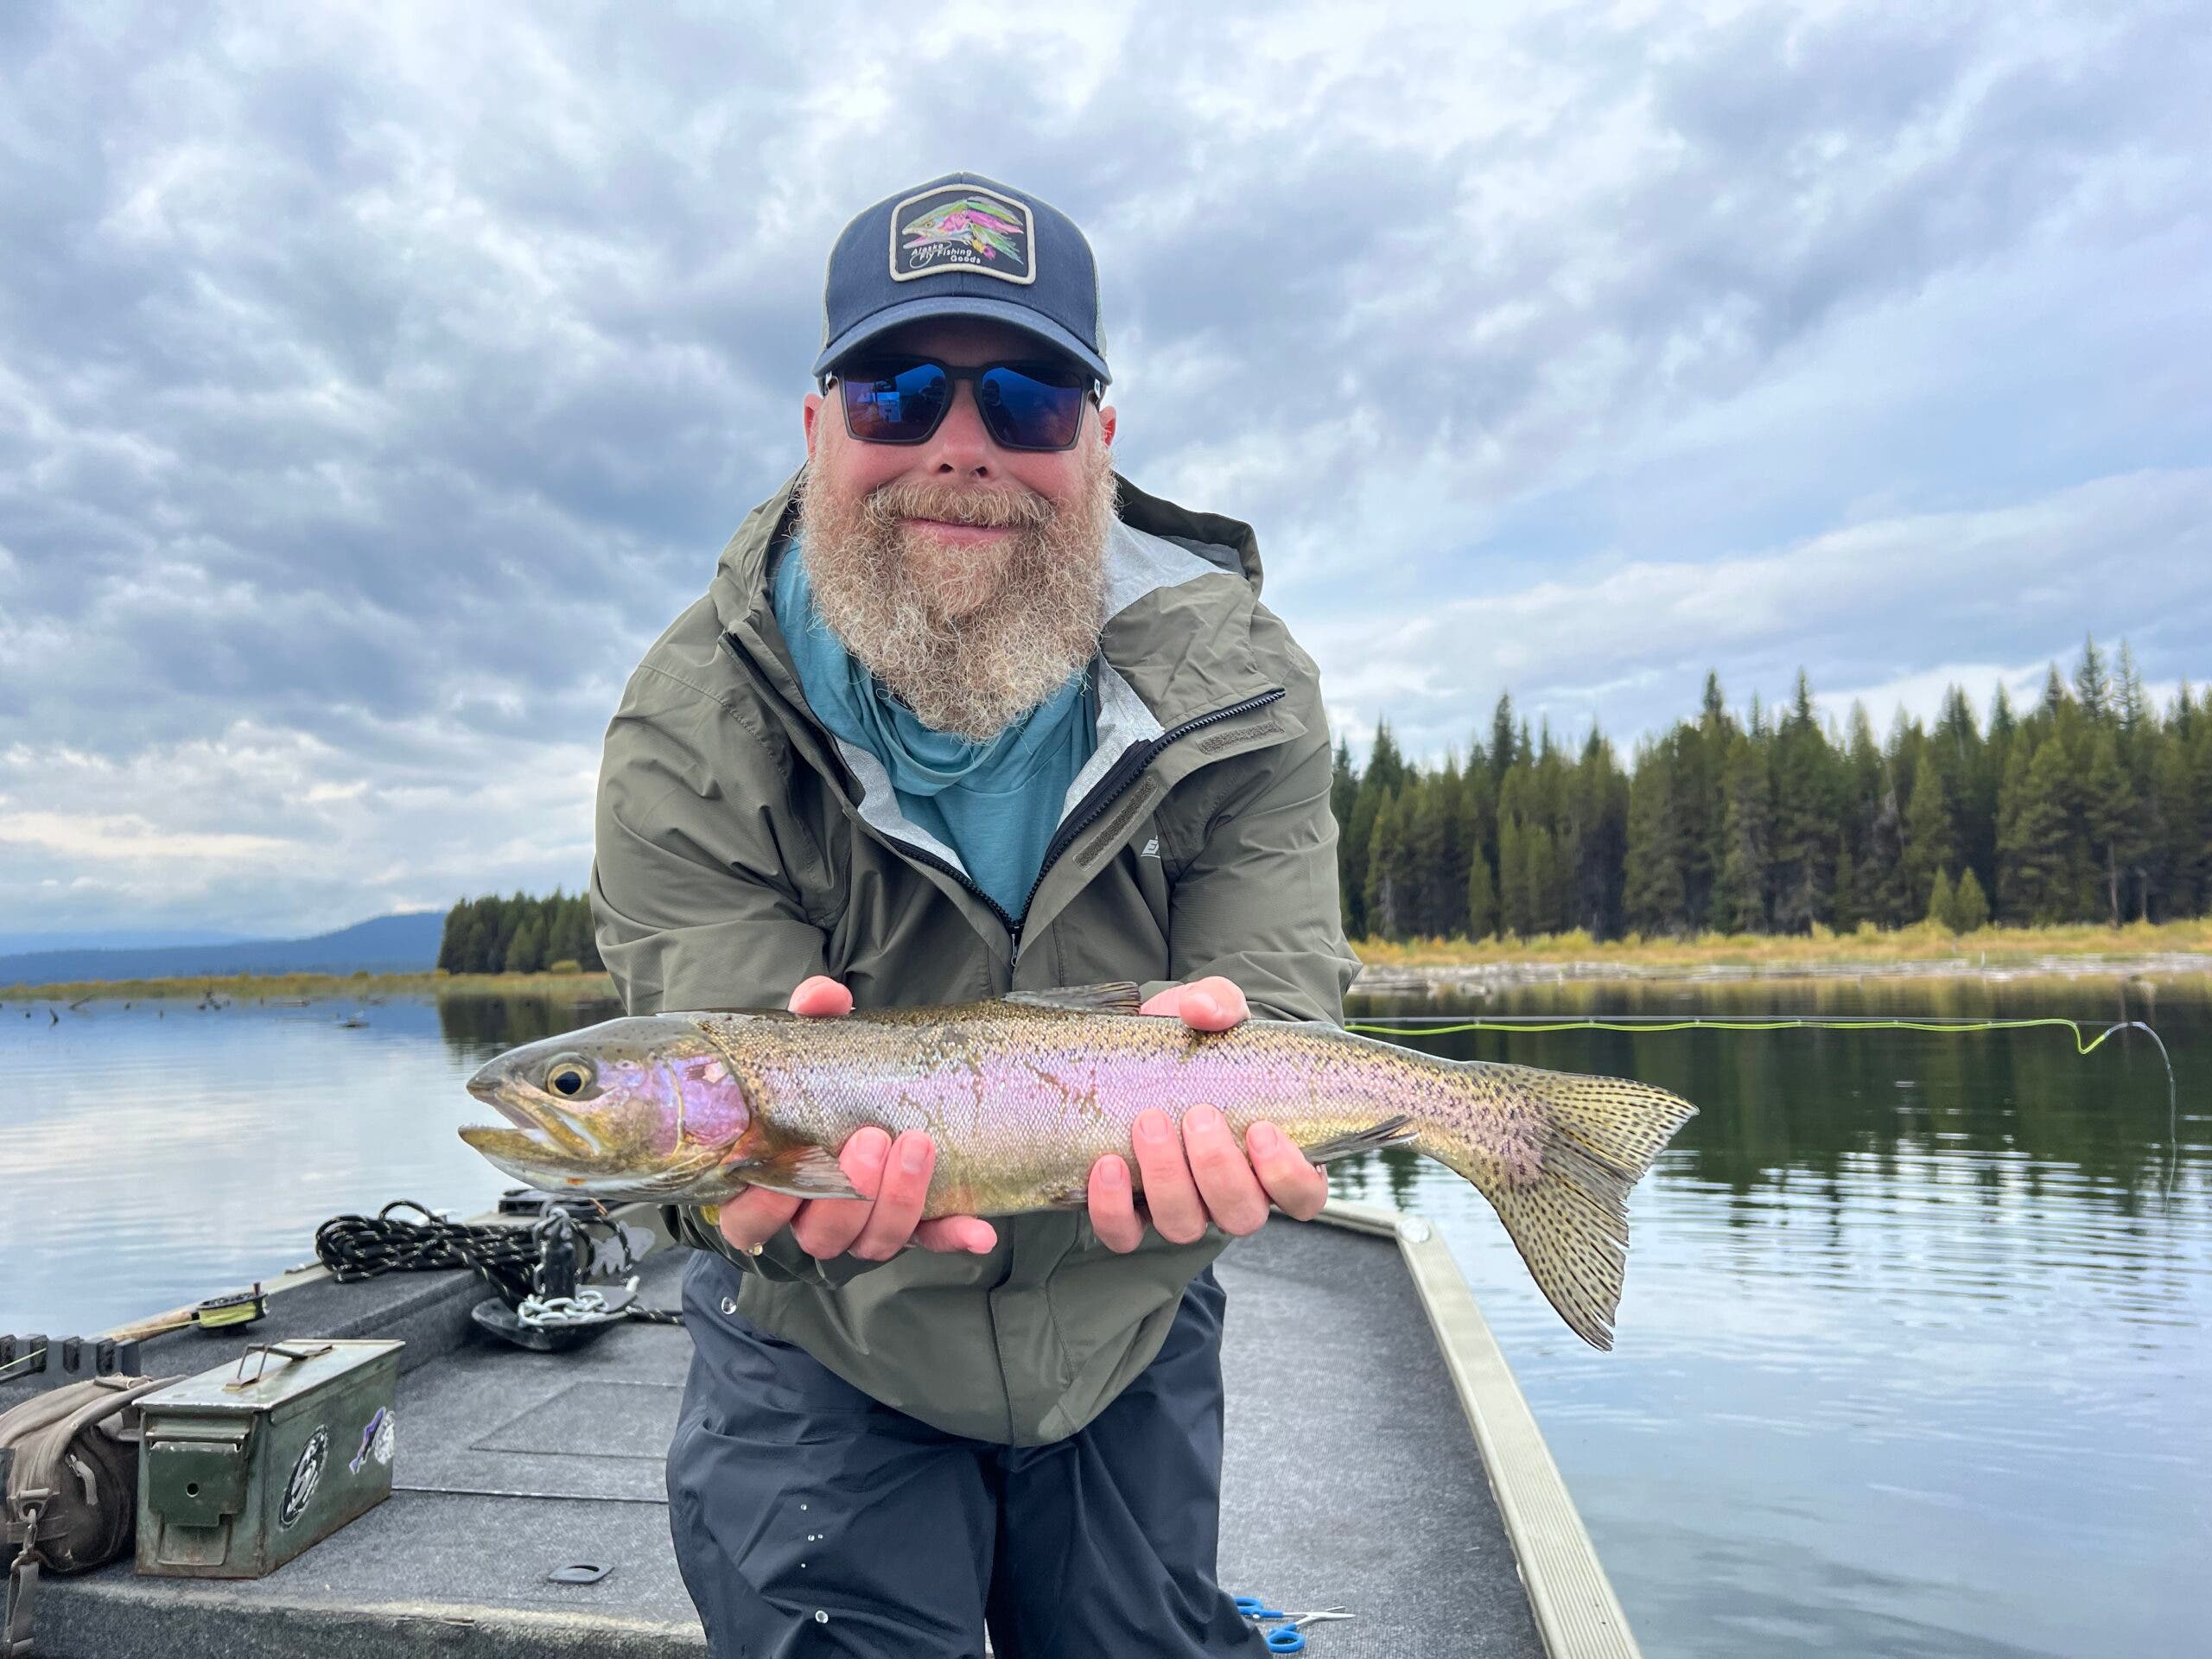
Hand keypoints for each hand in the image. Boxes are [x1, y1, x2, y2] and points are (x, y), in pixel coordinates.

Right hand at [713, 975, 997, 1259]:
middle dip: (849, 1196)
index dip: (763, 1208)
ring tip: (918, 1145)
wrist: (863, 1092)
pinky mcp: (910, 1227)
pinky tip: (979, 1232)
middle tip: (872, 1139)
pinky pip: (930, 1240)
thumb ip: (811, 1023)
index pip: (747, 1222)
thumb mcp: (809, 1051)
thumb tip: (822, 997)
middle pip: (821, 1236)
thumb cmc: (819, 1084)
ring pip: (872, 1243)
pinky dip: (952, 1236)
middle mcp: (812, 1217)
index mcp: (768, 1185)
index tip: (784, 1178)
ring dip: (898, 1202)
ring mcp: (862, 1227)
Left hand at [1086, 976, 1328, 1252]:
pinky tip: (1106, 1164)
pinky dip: (1113, 1208)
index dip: (1289, 1176)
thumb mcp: (1216, 1012)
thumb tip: (1202, 1008)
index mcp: (1272, 1159)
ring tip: (1149, 1123)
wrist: (1147, 1052)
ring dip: (1168, 1181)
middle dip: (1219, 1169)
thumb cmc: (1201, 1041)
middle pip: (1242, 1215)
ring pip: (1185, 1227)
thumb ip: (1219, 1003)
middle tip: (1198, 1115)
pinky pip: (1124, 1233)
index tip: (1262, 1129)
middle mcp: (1233, 1194)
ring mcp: (1183, 1208)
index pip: (1304, 1196)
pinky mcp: (1131, 1213)